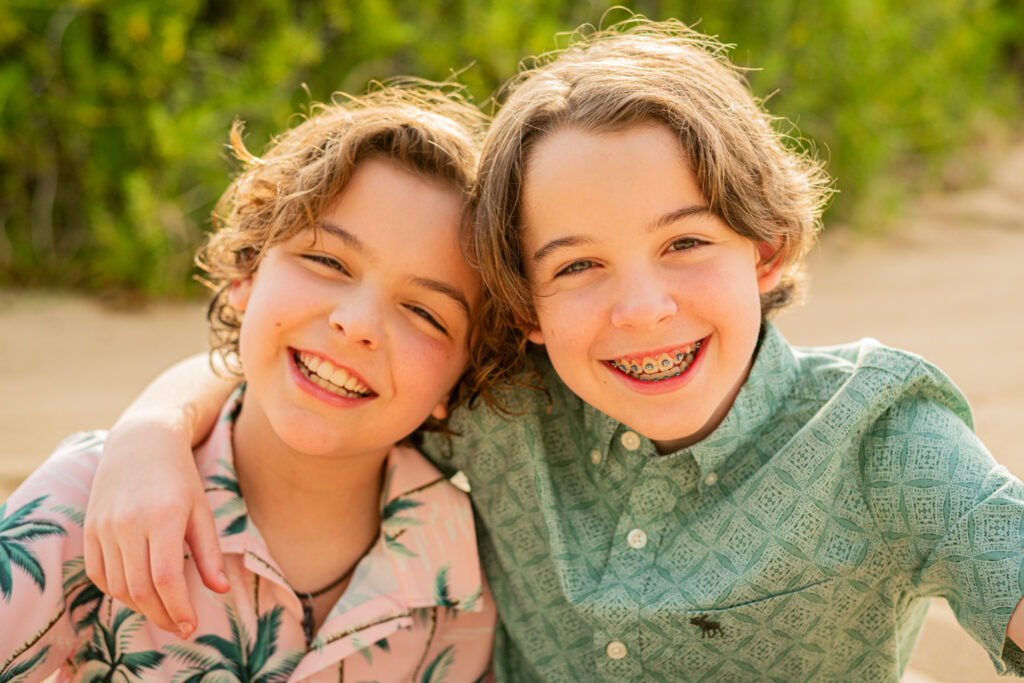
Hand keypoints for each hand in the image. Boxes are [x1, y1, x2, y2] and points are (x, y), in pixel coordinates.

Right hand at [84, 413, 228, 636]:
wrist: (141, 442)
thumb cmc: (180, 477)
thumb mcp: (201, 510)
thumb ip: (209, 552)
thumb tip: (219, 591)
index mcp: (163, 517)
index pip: (166, 578)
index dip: (178, 608)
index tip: (191, 625)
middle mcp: (128, 524)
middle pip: (140, 588)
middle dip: (161, 615)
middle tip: (179, 626)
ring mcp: (104, 527)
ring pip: (117, 586)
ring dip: (140, 607)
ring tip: (163, 611)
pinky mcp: (89, 529)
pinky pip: (99, 574)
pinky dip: (117, 591)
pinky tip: (137, 592)